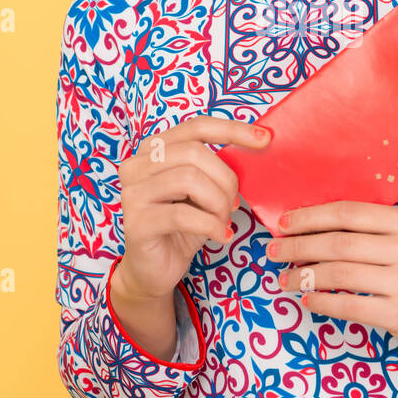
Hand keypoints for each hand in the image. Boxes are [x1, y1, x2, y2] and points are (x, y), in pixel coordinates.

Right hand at [115, 113, 271, 302]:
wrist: (154, 270)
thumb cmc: (182, 227)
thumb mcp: (202, 191)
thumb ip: (215, 167)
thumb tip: (256, 144)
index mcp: (153, 149)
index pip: (197, 127)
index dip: (232, 130)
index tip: (265, 139)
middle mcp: (136, 165)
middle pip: (195, 153)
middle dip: (226, 179)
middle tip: (233, 204)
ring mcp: (132, 193)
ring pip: (188, 179)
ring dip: (218, 202)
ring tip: (223, 220)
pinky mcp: (136, 222)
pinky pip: (183, 215)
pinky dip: (211, 225)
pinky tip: (221, 235)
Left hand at [265, 199, 397, 360]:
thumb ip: (368, 232)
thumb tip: (305, 227)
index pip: (349, 213)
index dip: (311, 217)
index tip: (283, 224)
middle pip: (340, 243)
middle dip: (298, 246)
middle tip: (272, 251)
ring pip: (340, 274)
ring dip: (303, 276)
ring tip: (283, 279)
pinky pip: (349, 304)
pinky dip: (321, 301)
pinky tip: (307, 300)